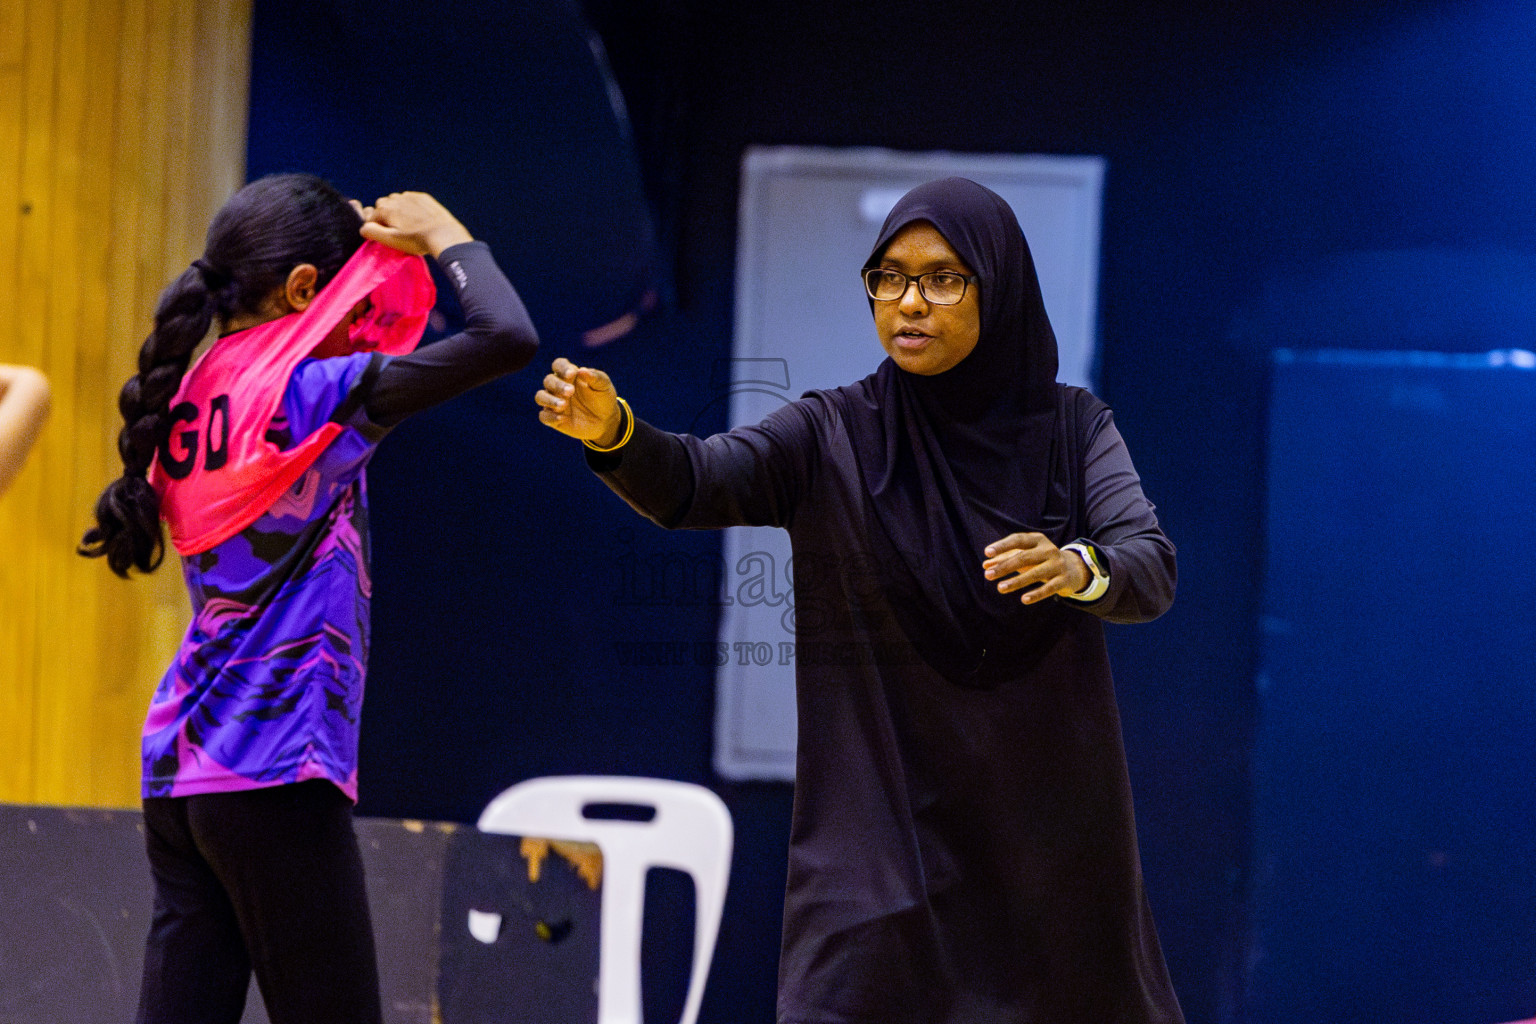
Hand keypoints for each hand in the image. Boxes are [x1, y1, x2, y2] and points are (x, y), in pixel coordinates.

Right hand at [357, 191, 472, 256]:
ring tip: (407, 224)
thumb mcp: (392, 240)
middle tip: (397, 230)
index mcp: (386, 209)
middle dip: (386, 216)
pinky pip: (411, 199)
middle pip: (383, 205)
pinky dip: (410, 207)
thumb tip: (363, 228)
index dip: (377, 227)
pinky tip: (418, 218)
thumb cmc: (417, 240)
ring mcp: (410, 196)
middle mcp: (396, 198)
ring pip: (397, 201)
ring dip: (398, 210)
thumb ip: (373, 233)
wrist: (444, 234)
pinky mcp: (423, 197)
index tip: (387, 236)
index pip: (372, 217)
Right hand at [535, 357, 624, 444]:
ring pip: (540, 397)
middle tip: (571, 391)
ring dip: (549, 400)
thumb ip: (595, 377)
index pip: (559, 365)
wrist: (606, 421)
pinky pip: (544, 416)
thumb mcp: (604, 386)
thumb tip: (582, 370)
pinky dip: (550, 417)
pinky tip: (562, 418)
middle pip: (549, 380)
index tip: (572, 373)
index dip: (562, 368)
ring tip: (563, 405)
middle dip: (558, 385)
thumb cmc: (603, 398)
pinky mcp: (553, 418)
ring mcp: (554, 402)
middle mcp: (558, 387)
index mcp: (569, 375)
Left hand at [982, 532, 1088, 604]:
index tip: (987, 553)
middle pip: (1024, 557)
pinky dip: (1036, 594)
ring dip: (1016, 581)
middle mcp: (1048, 550)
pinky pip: (1048, 588)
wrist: (1075, 568)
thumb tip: (985, 566)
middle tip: (988, 575)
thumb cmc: (1043, 560)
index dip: (1002, 546)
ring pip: (1035, 573)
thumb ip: (1006, 559)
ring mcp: (1057, 564)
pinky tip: (1024, 599)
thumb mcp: (1027, 555)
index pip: (1018, 540)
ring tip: (1000, 588)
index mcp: (1037, 540)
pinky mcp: (1064, 580)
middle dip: (1005, 566)